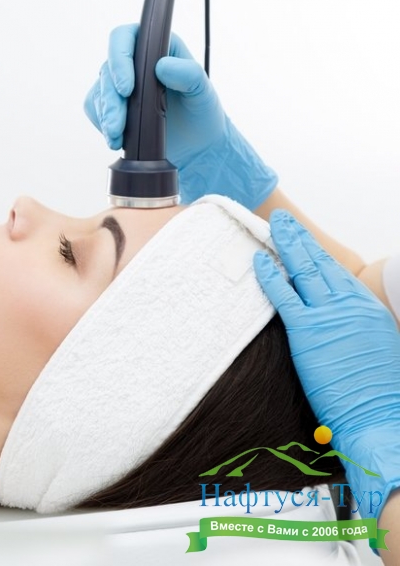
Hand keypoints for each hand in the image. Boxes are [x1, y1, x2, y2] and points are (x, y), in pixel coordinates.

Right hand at [83, 23, 277, 208]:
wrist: (196, 146)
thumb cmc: (202, 114)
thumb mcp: (203, 92)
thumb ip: (189, 74)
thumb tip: (162, 66)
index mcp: (158, 48)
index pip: (126, 37)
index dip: (120, 58)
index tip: (127, 88)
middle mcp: (136, 63)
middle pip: (107, 69)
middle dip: (110, 99)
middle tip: (118, 124)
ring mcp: (121, 85)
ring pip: (99, 92)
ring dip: (105, 115)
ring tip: (117, 135)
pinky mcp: (113, 106)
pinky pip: (95, 109)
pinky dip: (102, 125)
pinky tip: (116, 137)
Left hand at [254, 209, 399, 519]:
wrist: (378, 416)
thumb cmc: (375, 392)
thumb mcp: (373, 348)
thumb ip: (354, 329)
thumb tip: (338, 326)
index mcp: (367, 308)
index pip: (336, 272)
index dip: (317, 253)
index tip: (303, 238)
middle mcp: (350, 306)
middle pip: (319, 264)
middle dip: (299, 239)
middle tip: (282, 220)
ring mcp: (329, 317)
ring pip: (304, 271)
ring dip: (286, 245)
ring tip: (272, 227)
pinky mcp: (308, 332)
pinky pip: (284, 296)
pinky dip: (270, 275)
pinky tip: (259, 260)